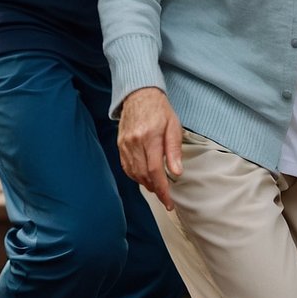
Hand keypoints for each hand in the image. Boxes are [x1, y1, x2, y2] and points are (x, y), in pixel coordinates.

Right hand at [117, 88, 183, 210]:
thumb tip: (176, 173)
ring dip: (146, 184)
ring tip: (157, 188)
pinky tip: (144, 178)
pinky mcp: (120, 145)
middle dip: (156, 190)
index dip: (162, 190)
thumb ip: (174, 150)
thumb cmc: (160, 110)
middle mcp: (134, 143)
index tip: (169, 203)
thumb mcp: (174, 126)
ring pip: (134, 174)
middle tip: (166, 197)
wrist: (139, 94)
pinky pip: (126, 167)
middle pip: (144, 175)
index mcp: (150, 137)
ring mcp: (125, 145)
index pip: (155, 171)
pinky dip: (135, 176)